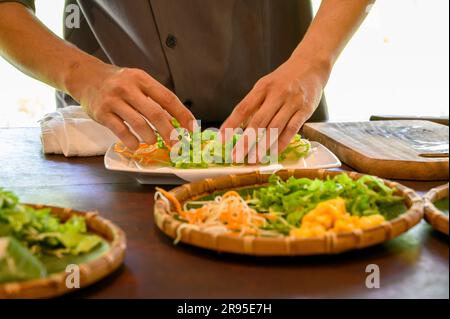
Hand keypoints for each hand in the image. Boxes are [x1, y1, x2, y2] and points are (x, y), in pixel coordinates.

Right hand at [67, 62, 194, 149]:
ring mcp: (114, 100)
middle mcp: (128, 88)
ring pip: (139, 123)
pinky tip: (136, 145)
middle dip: (169, 132)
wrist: (85, 76)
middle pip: (155, 113)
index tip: (192, 129)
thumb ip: (154, 99)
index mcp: (142, 79)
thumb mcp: (137, 83)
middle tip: (176, 144)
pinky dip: (131, 141)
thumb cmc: (117, 82)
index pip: (168, 98)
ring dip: (150, 137)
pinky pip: (120, 131)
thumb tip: (176, 121)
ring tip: (153, 141)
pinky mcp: (101, 113)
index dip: (182, 115)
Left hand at [220, 56, 328, 161]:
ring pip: (275, 128)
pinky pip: (292, 129)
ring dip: (263, 146)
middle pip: (258, 121)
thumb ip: (254, 105)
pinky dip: (282, 143)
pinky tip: (274, 152)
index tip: (222, 139)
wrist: (311, 65)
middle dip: (246, 141)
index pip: (243, 108)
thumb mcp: (266, 86)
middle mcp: (277, 94)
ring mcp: (292, 102)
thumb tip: (239, 128)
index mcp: (262, 87)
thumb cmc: (284, 79)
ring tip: (254, 159)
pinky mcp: (305, 110)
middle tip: (236, 156)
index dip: (231, 125)